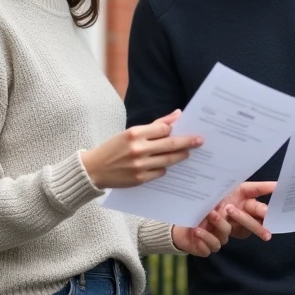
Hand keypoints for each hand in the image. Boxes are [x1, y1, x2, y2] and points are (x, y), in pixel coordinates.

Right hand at [79, 110, 200, 189]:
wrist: (94, 169)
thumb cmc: (114, 148)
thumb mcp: (130, 132)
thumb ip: (154, 125)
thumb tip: (176, 115)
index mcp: (134, 133)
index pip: (163, 129)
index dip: (174, 129)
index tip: (186, 129)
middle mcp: (138, 149)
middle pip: (170, 144)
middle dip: (187, 142)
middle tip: (200, 141)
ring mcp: (140, 165)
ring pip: (168, 160)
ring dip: (180, 156)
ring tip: (187, 153)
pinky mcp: (140, 179)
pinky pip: (160, 172)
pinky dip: (164, 168)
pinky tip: (167, 164)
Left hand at [170, 181, 275, 255]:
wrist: (186, 212)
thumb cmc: (210, 197)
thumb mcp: (230, 185)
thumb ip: (254, 187)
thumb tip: (275, 183)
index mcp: (243, 208)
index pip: (258, 211)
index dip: (262, 212)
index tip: (265, 211)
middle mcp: (235, 223)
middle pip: (249, 225)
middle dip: (245, 220)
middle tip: (234, 210)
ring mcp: (223, 235)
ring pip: (226, 233)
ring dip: (219, 223)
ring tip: (211, 213)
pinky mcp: (209, 245)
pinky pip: (211, 245)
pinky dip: (205, 237)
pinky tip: (198, 230)